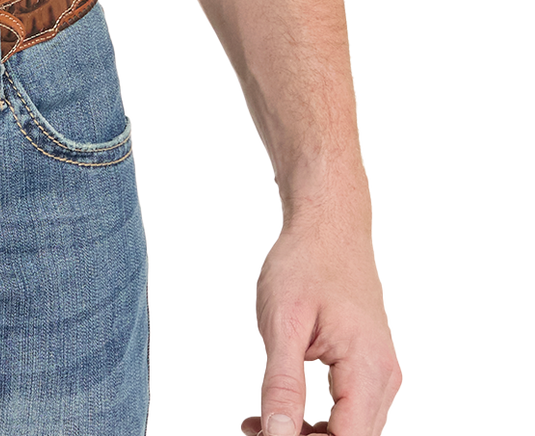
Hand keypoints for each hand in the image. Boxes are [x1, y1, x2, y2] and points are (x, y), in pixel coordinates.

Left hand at [238, 209, 403, 433]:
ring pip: (351, 431)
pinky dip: (317, 420)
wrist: (328, 224)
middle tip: (253, 431)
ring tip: (257, 424)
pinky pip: (349, 411)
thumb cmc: (304, 263)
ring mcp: (382, 373)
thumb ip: (282, 386)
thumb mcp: (282, 323)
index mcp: (368, 368)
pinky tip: (279, 410)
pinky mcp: (371, 368)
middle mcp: (385, 378)